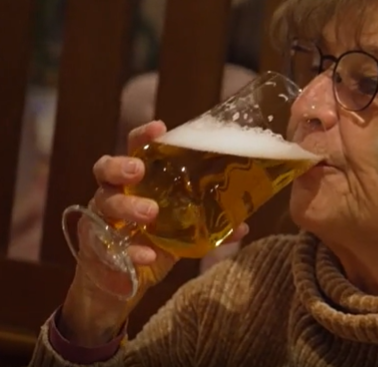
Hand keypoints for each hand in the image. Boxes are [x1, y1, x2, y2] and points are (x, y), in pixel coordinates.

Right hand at [61, 121, 248, 345]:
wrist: (117, 288)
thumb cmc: (149, 246)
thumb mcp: (181, 234)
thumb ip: (206, 225)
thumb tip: (243, 225)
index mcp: (136, 183)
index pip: (135, 150)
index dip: (143, 137)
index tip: (160, 128)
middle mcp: (114, 194)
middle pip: (106, 168)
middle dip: (121, 166)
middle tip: (139, 172)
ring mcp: (100, 220)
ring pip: (103, 203)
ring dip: (126, 206)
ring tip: (150, 213)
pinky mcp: (94, 248)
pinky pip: (107, 245)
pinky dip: (130, 251)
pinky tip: (147, 256)